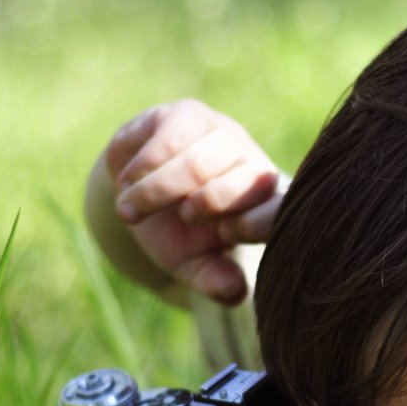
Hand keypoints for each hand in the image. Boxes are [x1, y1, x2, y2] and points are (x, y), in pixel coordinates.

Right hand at [104, 100, 281, 303]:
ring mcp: (223, 135)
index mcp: (265, 206)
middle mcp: (252, 165)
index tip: (222, 236)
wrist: (141, 194)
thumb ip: (214, 280)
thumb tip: (233, 290)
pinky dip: (140, 167)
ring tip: (130, 211)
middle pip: (237, 183)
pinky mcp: (189, 115)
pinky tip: (127, 182)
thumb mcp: (194, 264)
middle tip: (179, 219)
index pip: (279, 210)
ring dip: (158, 190)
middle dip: (202, 207)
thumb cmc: (178, 233)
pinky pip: (166, 138)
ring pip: (198, 161)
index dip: (250, 225)